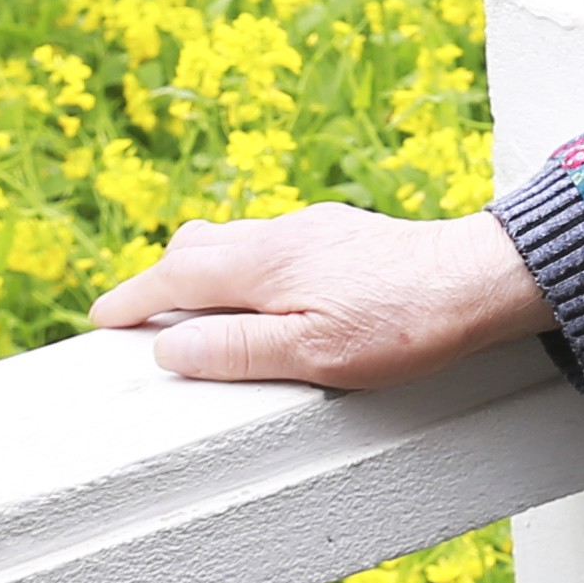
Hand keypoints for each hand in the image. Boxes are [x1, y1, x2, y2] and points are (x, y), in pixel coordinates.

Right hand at [87, 203, 543, 388]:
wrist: (480, 280)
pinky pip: (272, 240)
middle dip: (160, 278)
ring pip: (236, 238)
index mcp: (265, 264)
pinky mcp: (344, 233)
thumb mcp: (314, 354)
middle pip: (198, 245)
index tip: (102, 318)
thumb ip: (238, 350)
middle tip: (139, 314)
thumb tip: (170, 348)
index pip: (176, 275)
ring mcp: (315, 228)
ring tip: (196, 306)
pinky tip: (267, 291)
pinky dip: (245, 264)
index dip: (134, 298)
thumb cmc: (404, 325)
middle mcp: (283, 233)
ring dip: (204, 268)